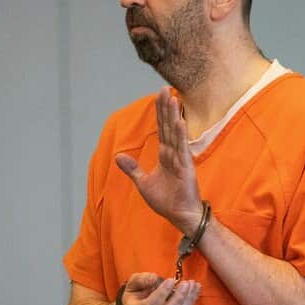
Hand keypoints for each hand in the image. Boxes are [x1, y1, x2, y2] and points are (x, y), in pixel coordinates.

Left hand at [115, 86, 203, 234]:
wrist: (180, 216)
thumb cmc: (166, 201)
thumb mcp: (143, 183)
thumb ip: (132, 169)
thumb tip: (117, 156)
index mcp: (165, 156)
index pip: (162, 130)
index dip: (160, 113)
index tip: (159, 97)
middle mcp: (174, 154)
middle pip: (168, 126)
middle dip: (166, 108)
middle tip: (164, 89)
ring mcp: (181, 159)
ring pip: (175, 134)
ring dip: (173, 116)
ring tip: (172, 98)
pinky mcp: (186, 168)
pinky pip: (182, 149)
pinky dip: (181, 136)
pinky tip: (179, 122)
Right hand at [120, 272, 200, 304]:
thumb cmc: (135, 294)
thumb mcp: (133, 283)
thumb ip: (142, 280)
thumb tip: (155, 278)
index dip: (162, 293)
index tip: (170, 280)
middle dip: (179, 298)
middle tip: (186, 283)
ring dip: (188, 301)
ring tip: (194, 285)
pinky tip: (194, 292)